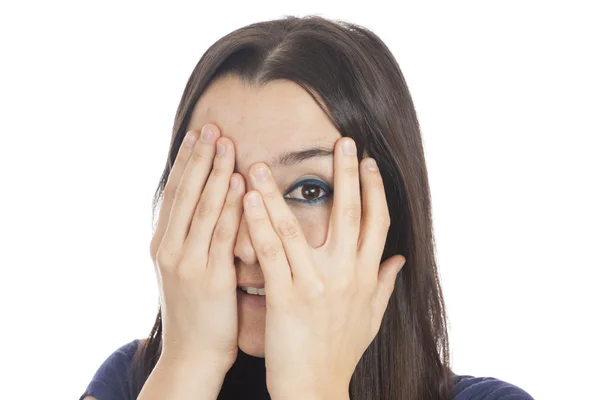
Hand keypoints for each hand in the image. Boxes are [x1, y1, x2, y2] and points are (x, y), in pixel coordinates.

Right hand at [149, 124, 244, 371]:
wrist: (193, 353)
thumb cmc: (195, 310)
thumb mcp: (182, 268)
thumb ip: (190, 237)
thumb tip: (207, 203)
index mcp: (162, 243)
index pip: (175, 193)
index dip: (186, 161)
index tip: (198, 133)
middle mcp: (169, 248)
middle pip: (185, 193)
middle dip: (199, 157)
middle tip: (211, 126)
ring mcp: (187, 262)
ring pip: (202, 208)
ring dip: (214, 172)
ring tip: (224, 142)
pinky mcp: (209, 277)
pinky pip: (221, 234)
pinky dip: (231, 206)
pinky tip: (239, 183)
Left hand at [243, 137, 405, 398]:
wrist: (316, 391)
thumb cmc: (340, 353)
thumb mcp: (370, 318)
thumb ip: (385, 284)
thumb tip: (401, 258)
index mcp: (366, 276)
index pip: (376, 223)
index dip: (375, 189)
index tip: (369, 162)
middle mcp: (346, 275)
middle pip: (350, 213)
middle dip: (347, 174)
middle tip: (343, 141)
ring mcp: (316, 284)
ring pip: (298, 226)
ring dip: (280, 191)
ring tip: (266, 163)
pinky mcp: (287, 297)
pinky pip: (271, 251)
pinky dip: (258, 222)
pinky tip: (246, 198)